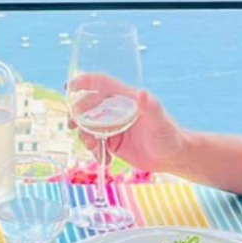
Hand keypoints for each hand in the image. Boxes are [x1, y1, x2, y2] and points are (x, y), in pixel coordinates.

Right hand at [67, 73, 186, 172]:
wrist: (172, 157)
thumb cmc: (169, 135)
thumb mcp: (160, 121)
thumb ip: (151, 107)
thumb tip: (143, 93)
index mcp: (125, 98)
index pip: (100, 83)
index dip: (83, 82)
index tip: (69, 88)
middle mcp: (116, 110)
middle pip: (87, 105)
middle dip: (76, 114)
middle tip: (72, 126)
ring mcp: (113, 126)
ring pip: (87, 125)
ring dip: (83, 135)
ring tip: (93, 148)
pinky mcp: (112, 142)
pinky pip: (94, 143)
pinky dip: (93, 151)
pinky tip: (103, 160)